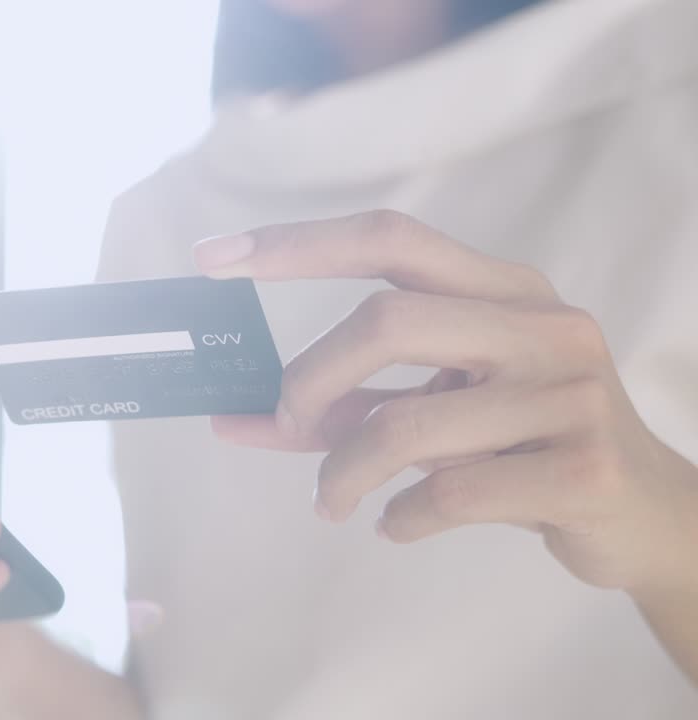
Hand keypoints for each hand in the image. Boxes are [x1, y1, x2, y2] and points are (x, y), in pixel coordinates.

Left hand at [195, 210, 697, 598]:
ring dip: (343, 473)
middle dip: (310, 380)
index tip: (213, 259)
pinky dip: (399, 517)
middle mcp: (542, 324)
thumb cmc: (520, 446)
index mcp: (503, 290)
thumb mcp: (437, 411)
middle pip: (385, 322)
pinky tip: (397, 524)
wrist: (643, 513)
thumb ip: (344, 407)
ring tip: (334, 501)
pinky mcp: (582, 468)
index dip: (297, 244)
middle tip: (286, 423)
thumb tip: (233, 417)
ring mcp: (569, 393)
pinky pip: (447, 493)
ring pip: (406, 425)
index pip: (389, 239)